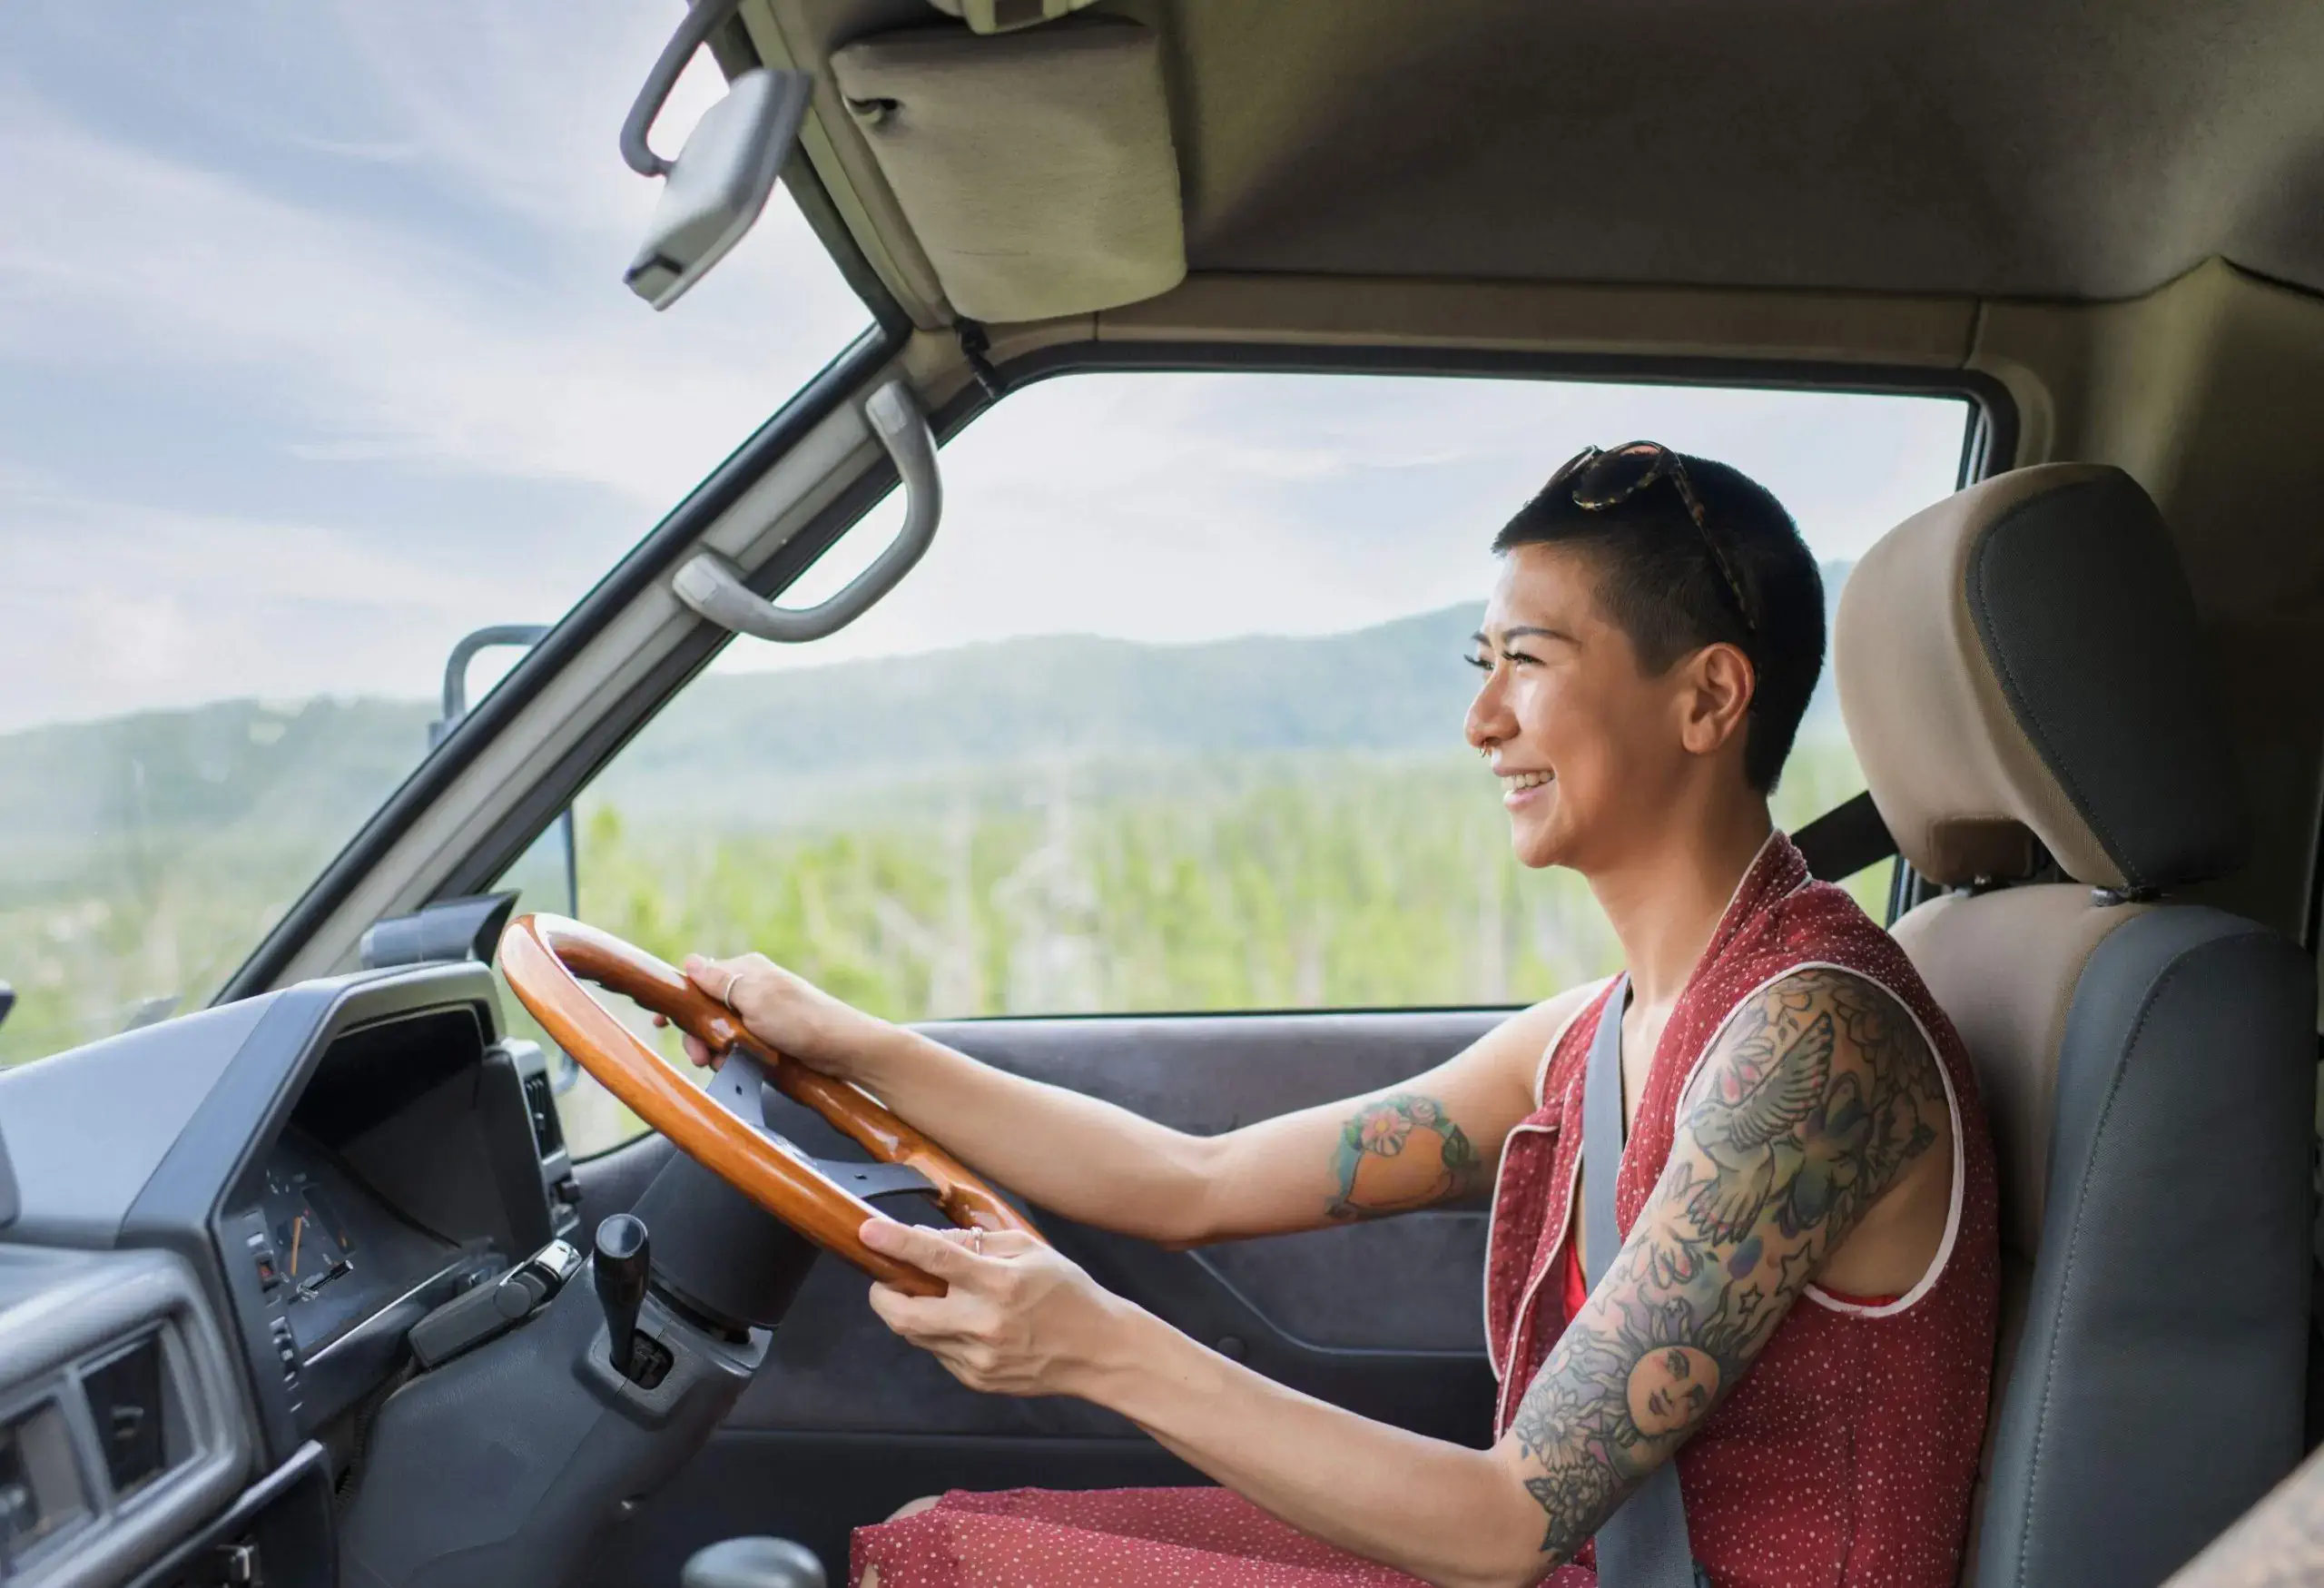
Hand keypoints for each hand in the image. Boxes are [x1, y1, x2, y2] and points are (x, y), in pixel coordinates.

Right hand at [653, 952, 892, 1079]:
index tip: (662, 1023)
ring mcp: (758, 1013)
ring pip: (717, 1031)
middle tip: (699, 1055)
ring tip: (719, 1063)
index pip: (699, 978)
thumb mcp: (756, 997)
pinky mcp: (766, 1037)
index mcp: (745, 970)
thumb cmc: (802, 1020)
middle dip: (696, 1034)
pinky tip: (732, 1067)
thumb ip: (721, 981)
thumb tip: (690, 961)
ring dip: (711, 1048)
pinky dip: (729, 1057)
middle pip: (703, 1009)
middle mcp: (750, 988)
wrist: (843, 1050)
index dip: (678, 1000)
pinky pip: (735, 1046)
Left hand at [861, 1221, 1136, 1398]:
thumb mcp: (1031, 1251)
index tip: (868, 1231)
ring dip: (910, 1312)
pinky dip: (938, 1332)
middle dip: (881, 1295)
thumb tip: (930, 1241)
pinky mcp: (976, 1380)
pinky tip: (963, 1321)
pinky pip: (938, 1352)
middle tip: (884, 1279)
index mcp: (1000, 1284)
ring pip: (916, 1335)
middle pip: (904, 1314)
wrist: (1099, 1350)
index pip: (935, 1260)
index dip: (896, 1243)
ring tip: (933, 1296)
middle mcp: (984, 1325)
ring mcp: (978, 1358)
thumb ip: (977, 1244)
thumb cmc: (1068, 1293)